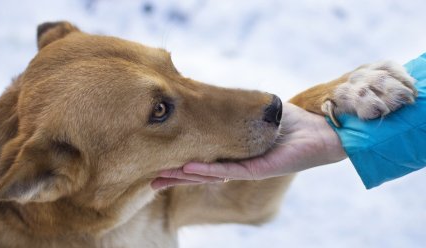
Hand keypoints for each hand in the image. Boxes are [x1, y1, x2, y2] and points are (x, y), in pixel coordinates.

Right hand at [151, 102, 346, 189]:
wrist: (321, 129)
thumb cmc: (292, 121)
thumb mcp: (256, 113)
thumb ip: (236, 111)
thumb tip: (215, 99)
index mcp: (235, 153)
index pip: (203, 160)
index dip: (182, 164)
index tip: (160, 163)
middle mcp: (238, 164)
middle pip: (201, 174)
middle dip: (176, 178)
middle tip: (151, 182)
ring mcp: (247, 169)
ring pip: (210, 175)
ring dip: (184, 177)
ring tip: (160, 179)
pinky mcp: (259, 170)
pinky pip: (229, 170)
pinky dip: (207, 170)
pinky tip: (187, 169)